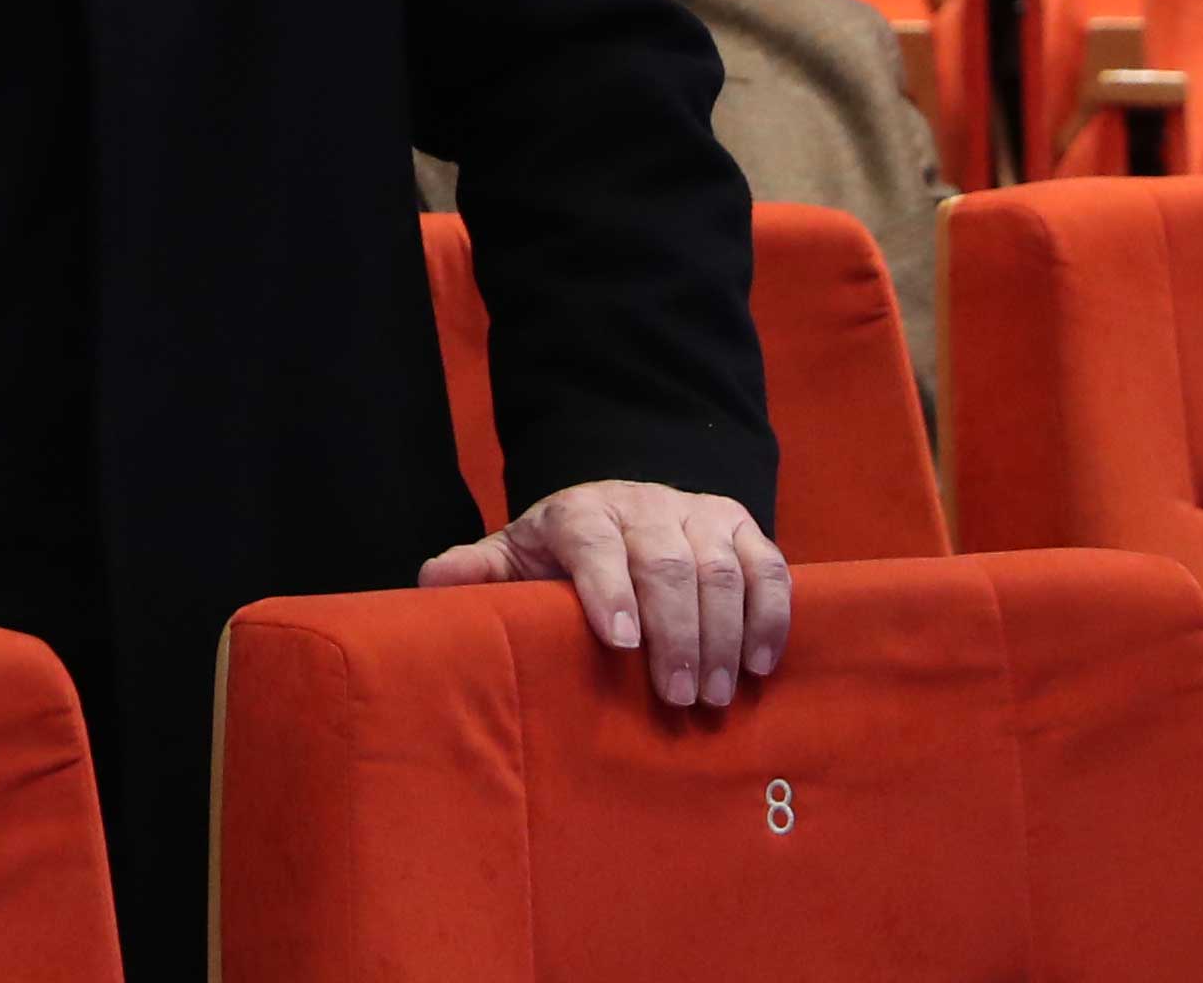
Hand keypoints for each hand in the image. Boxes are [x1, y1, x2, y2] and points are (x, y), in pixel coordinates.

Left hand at [419, 480, 789, 711]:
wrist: (618, 512)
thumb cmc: (559, 554)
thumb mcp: (514, 559)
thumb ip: (478, 573)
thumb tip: (432, 582)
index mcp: (580, 512)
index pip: (594, 540)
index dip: (608, 588)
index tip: (620, 644)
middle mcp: (643, 503)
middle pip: (668, 561)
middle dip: (675, 632)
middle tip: (676, 698)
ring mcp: (696, 511)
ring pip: (722, 566)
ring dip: (724, 635)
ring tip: (714, 695)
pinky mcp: (739, 525)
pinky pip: (768, 565)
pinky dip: (770, 615)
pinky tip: (760, 666)